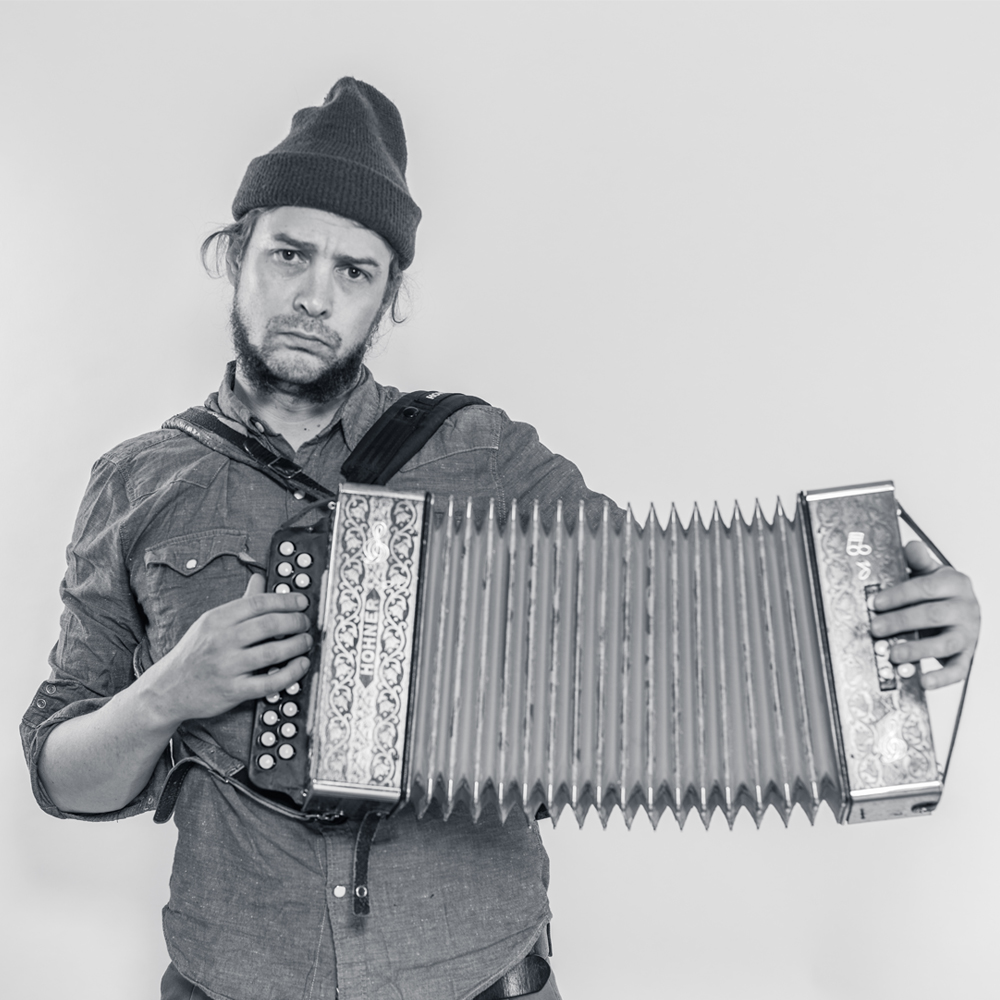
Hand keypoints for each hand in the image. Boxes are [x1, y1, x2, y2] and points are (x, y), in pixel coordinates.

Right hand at [146, 574, 313, 724]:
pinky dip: (291, 673)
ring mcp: (227, 667)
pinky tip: (301, 665)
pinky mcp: (233, 691)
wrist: (168, 689)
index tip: (302, 602)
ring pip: (272, 652)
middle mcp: (221, 641)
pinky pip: (269, 682)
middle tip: (306, 622)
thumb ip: (240, 603)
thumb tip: (259, 578)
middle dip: (295, 621)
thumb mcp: (210, 623)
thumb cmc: (194, 653)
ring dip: (297, 645)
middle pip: (268, 625)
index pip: (258, 603)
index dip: (285, 601)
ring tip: (306, 642)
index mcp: (217, 619)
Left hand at [869, 540, 979, 688]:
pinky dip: (940, 678)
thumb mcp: (931, 572)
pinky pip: (957, 670)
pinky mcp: (967, 656)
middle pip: (933, 615)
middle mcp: (966, 609)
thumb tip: (911, 547)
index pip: (926, 587)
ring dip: (917, 650)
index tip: (875, 603)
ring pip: (944, 644)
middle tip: (875, 629)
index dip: (899, 595)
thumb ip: (919, 561)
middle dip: (901, 622)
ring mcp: (968, 634)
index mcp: (955, 584)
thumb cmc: (940, 593)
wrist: (964, 611)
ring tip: (892, 654)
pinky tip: (922, 680)